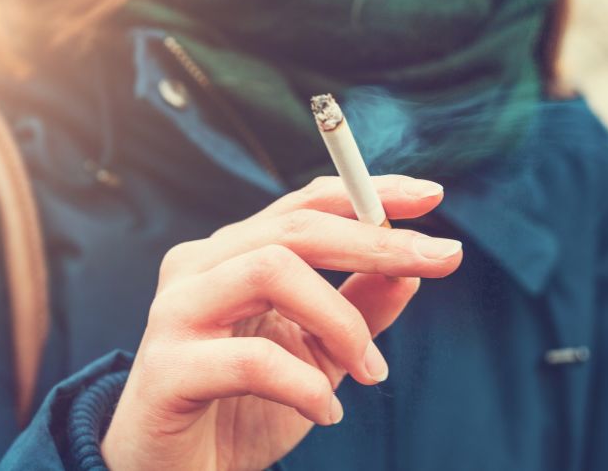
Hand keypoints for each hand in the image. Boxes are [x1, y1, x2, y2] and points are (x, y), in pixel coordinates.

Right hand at [101, 175, 461, 470]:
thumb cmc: (243, 409)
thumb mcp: (318, 356)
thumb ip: (358, 310)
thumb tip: (410, 270)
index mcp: (235, 255)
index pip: (306, 204)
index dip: (369, 193)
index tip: (432, 196)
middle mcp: (201, 267)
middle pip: (295, 228)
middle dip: (376, 240)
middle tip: (441, 260)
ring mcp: (177, 312)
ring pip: (271, 270)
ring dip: (340, 321)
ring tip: (369, 373)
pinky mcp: (166, 368)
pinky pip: (251, 360)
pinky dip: (304, 385)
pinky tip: (326, 414)